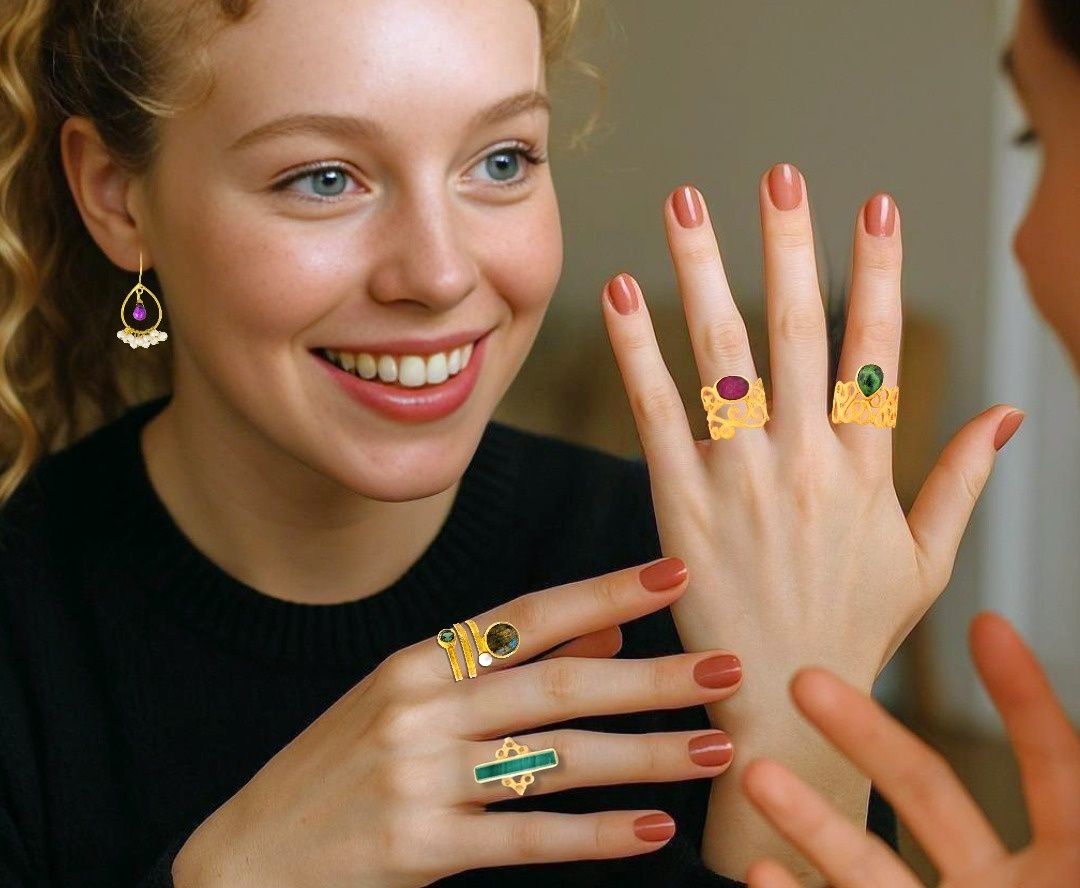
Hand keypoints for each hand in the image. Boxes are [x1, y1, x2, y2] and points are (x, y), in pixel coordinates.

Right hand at [170, 557, 743, 887]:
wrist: (244, 857)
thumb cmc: (342, 767)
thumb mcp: (412, 700)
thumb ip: (508, 664)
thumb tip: (608, 630)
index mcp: (421, 659)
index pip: (529, 613)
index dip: (606, 591)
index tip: (676, 574)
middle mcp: (421, 705)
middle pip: (557, 683)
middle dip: (651, 675)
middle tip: (728, 667)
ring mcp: (418, 775)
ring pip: (554, 757)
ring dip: (643, 753)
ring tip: (715, 748)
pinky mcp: (417, 844)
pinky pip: (523, 835)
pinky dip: (593, 834)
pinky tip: (652, 830)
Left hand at [600, 165, 1022, 879]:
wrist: (783, 703)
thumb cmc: (856, 629)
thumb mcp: (925, 561)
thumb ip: (962, 481)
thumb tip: (1010, 413)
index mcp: (868, 470)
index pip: (877, 350)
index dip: (878, 272)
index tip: (875, 205)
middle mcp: (805, 462)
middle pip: (795, 331)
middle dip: (789, 244)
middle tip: (779, 173)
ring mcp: (739, 480)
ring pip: (721, 356)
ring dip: (703, 271)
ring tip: (686, 202)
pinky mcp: (680, 503)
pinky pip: (658, 413)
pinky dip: (640, 350)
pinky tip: (626, 292)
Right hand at [741, 611, 1079, 886]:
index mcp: (1070, 864)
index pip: (1052, 764)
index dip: (1022, 696)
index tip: (987, 623)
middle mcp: (1000, 885)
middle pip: (924, 787)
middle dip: (865, 729)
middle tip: (807, 681)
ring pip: (866, 863)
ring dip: (808, 817)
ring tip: (757, 775)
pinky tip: (759, 870)